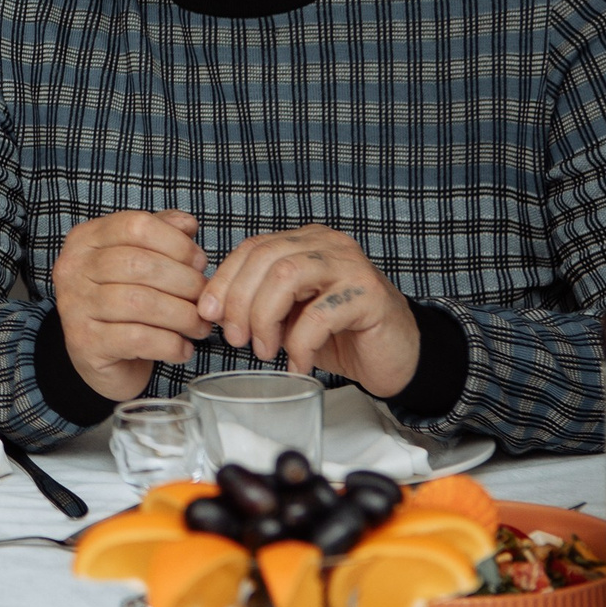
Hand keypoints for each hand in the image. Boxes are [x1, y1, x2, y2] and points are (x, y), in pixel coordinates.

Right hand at [50, 210, 212, 402]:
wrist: (99, 357)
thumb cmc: (125, 304)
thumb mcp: (140, 261)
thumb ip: (161, 236)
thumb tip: (187, 224)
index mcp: (85, 239)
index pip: (135, 226)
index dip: (176, 242)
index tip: (199, 263)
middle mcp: (72, 268)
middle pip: (138, 263)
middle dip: (184, 282)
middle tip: (205, 300)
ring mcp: (74, 306)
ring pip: (139, 302)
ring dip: (182, 316)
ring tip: (200, 326)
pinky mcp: (85, 344)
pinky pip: (137, 339)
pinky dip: (170, 344)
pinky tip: (183, 348)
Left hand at [199, 225, 419, 394]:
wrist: (396, 356)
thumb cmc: (341, 334)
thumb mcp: (290, 313)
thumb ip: (259, 301)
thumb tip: (213, 308)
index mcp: (305, 242)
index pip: (252, 248)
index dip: (224, 280)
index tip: (208, 312)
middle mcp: (328, 244)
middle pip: (265, 258)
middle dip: (240, 301)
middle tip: (237, 339)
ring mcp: (351, 266)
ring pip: (287, 276)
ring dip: (265, 317)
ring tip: (265, 350)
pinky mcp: (370, 295)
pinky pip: (319, 315)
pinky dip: (299, 344)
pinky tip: (298, 364)